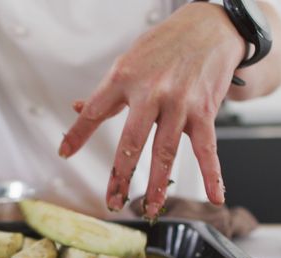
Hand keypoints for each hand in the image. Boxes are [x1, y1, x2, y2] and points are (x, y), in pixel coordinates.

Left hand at [59, 3, 244, 217]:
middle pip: (131, 140)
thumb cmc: (164, 47)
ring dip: (158, 183)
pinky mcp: (205, 110)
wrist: (208, 27)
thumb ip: (105, 92)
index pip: (94, 110)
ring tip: (152, 208)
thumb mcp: (127, 62)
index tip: (65, 153)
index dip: (78, 133)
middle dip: (121, 175)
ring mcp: (179, 102)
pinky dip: (212, 174)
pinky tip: (215, 196)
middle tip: (113, 200)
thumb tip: (76, 109)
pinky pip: (207, 148)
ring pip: (166, 150)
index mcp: (124, 78)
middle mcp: (151, 92)